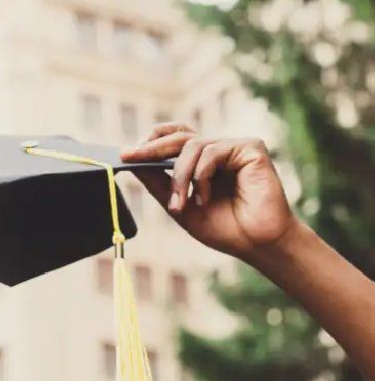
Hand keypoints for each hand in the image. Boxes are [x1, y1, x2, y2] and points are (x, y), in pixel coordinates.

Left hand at [120, 123, 297, 261]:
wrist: (256, 243)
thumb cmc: (223, 227)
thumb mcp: (178, 205)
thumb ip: (157, 183)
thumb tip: (130, 161)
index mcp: (202, 161)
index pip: (174, 138)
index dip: (151, 141)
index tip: (125, 154)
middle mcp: (218, 150)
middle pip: (178, 136)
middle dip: (151, 149)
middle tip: (129, 157)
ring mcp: (234, 147)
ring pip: (192, 146)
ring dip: (179, 176)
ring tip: (181, 204)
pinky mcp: (250, 148)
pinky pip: (213, 151)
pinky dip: (201, 175)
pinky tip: (205, 197)